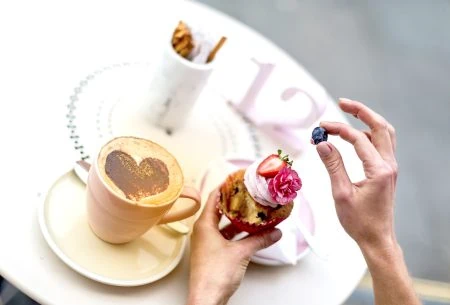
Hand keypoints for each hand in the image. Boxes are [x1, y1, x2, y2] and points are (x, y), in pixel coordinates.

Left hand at [187, 189, 281, 304]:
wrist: (207, 298)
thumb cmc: (215, 274)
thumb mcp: (241, 252)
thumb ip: (260, 240)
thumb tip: (275, 232)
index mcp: (204, 225)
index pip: (213, 198)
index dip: (225, 187)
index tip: (235, 179)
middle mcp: (203, 232)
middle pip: (219, 211)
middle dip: (234, 204)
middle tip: (248, 195)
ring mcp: (206, 244)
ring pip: (223, 226)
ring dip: (237, 221)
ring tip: (253, 213)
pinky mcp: (212, 254)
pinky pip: (224, 238)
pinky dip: (236, 234)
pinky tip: (250, 234)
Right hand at [316, 98, 397, 251]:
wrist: (376, 238)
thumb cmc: (359, 221)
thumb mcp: (341, 193)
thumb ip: (333, 165)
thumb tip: (323, 143)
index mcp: (379, 170)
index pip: (358, 139)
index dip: (338, 129)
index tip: (320, 128)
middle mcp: (389, 165)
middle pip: (380, 127)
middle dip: (361, 111)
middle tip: (342, 102)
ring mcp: (390, 167)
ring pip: (384, 133)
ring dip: (368, 120)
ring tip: (349, 112)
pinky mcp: (386, 172)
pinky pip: (382, 144)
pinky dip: (369, 133)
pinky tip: (355, 135)